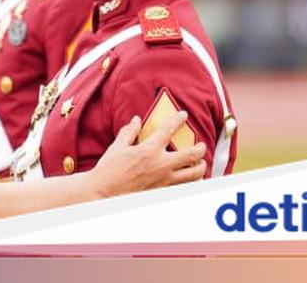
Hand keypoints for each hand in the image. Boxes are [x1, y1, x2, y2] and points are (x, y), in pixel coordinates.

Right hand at [91, 112, 205, 197]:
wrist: (105, 192)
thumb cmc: (109, 169)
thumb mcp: (117, 146)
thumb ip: (129, 132)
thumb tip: (137, 120)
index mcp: (149, 149)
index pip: (169, 130)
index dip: (178, 119)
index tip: (183, 115)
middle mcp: (161, 164)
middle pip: (191, 155)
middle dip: (200, 148)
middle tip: (201, 145)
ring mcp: (164, 180)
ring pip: (194, 174)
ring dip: (201, 167)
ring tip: (201, 164)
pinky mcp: (163, 192)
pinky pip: (185, 187)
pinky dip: (191, 182)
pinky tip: (190, 180)